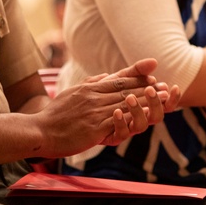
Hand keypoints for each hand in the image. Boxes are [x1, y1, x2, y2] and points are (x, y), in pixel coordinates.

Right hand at [34, 59, 175, 155]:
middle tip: (166, 86)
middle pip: (126, 90)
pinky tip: (147, 116)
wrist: (40, 131)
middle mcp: (94, 97)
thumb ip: (90, 84)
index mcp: (90, 88)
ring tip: (163, 99)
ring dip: (147, 101)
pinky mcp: (95, 128)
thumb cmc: (55, 115)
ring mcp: (95, 112)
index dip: (137, 76)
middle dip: (148, 87)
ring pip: (126, 104)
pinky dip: (134, 117)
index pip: (118, 79)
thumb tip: (105, 76)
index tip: (153, 73)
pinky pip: (118, 122)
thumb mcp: (72, 93)